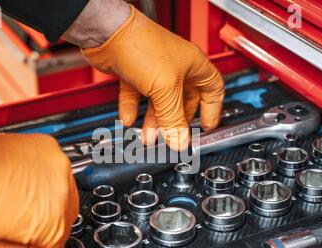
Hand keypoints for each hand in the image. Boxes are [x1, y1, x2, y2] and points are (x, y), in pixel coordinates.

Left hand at [66, 3, 224, 150]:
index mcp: (193, 65)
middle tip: (174, 136)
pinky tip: (129, 120)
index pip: (212, 89)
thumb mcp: (165, 88)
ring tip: (148, 136)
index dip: (212, 109)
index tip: (207, 126)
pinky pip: (136, 97)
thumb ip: (173, 118)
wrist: (108, 33)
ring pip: (158, 102)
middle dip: (177, 121)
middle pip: (183, 100)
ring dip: (153, 121)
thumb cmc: (141, 46)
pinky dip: (133, 109)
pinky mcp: (134, 73)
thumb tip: (180, 140)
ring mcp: (154, 70)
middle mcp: (176, 67)